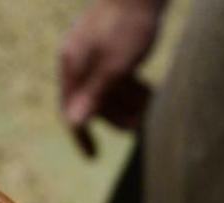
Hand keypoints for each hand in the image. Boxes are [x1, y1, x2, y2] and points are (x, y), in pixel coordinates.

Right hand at [60, 0, 164, 130]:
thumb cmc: (130, 24)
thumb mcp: (116, 64)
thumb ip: (94, 94)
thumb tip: (73, 124)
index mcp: (73, 64)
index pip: (71, 109)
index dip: (81, 136)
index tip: (93, 157)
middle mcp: (78, 59)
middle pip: (92, 100)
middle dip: (117, 116)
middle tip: (142, 127)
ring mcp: (93, 50)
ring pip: (107, 87)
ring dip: (128, 103)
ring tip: (152, 110)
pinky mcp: (109, 43)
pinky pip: (115, 74)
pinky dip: (131, 86)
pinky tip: (151, 93)